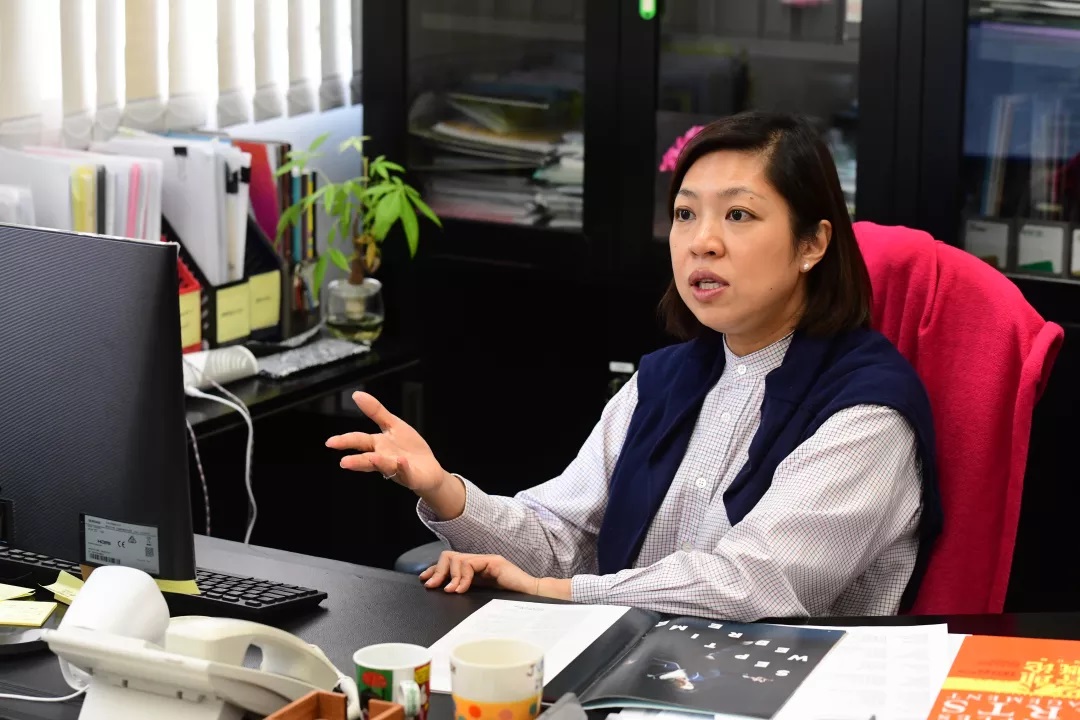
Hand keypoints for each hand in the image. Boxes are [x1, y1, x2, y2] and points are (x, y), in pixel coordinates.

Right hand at [326, 392, 450, 494]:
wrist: (429, 469)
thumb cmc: (408, 447)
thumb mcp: (392, 425)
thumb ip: (375, 411)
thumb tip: (356, 394)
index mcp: (378, 445)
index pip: (359, 441)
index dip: (345, 441)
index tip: (330, 442)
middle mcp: (384, 459)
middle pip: (368, 458)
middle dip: (356, 461)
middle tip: (344, 462)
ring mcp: (397, 469)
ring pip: (385, 466)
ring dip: (378, 463)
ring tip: (372, 459)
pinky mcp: (411, 477)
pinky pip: (406, 472)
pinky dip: (403, 468)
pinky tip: (401, 461)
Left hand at [418, 551, 572, 599]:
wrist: (536, 600)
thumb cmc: (513, 606)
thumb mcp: (483, 600)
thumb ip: (469, 594)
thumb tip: (448, 597)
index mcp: (478, 572)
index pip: (451, 563)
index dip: (436, 570)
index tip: (425, 580)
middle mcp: (481, 562)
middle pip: (449, 556)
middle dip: (437, 571)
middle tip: (431, 585)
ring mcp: (488, 560)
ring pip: (457, 558)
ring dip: (448, 575)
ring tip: (448, 591)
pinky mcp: (494, 562)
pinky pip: (469, 564)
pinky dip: (461, 577)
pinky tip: (459, 589)